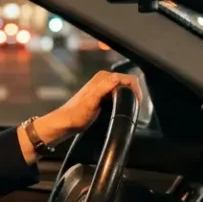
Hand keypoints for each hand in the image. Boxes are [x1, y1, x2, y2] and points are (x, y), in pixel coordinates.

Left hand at [21, 72, 140, 161]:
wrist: (64, 123)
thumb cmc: (75, 115)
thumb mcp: (91, 102)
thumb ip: (103, 88)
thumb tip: (116, 78)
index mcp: (103, 78)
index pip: (128, 78)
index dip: (136, 90)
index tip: (138, 104)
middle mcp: (104, 79)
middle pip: (128, 83)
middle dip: (134, 93)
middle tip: (136, 108)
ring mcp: (103, 87)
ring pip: (124, 89)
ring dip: (130, 97)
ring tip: (131, 109)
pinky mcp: (103, 95)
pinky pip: (119, 94)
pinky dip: (124, 100)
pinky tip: (123, 109)